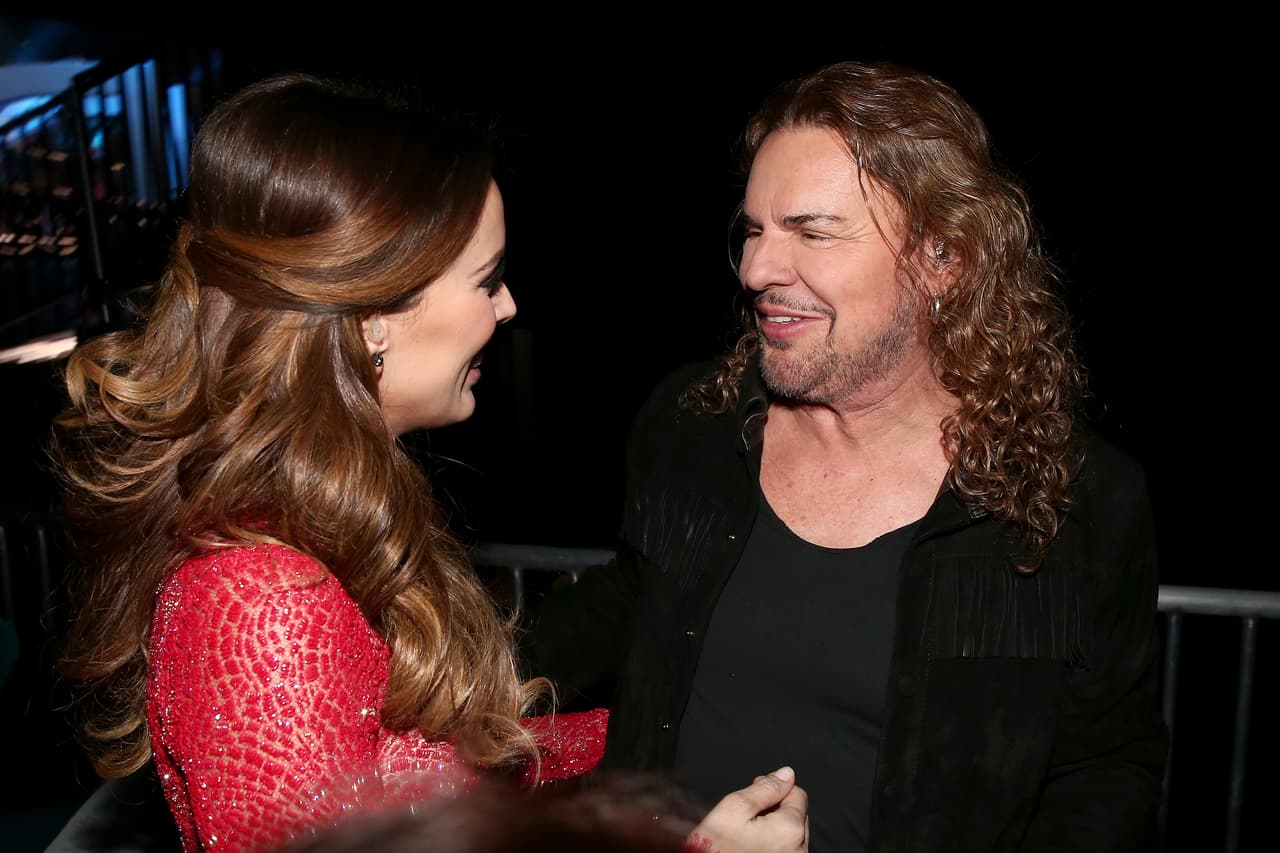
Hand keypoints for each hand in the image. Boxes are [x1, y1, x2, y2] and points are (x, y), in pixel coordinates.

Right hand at [685, 766, 807, 851]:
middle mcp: (798, 849)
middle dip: (773, 809)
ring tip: (745, 834)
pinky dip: (770, 844)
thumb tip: (784, 774)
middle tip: (745, 815)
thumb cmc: (714, 850)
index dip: (773, 788)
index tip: (754, 794)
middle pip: (795, 814)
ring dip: (772, 828)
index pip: (797, 793)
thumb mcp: (734, 808)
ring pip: (789, 834)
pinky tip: (748, 847)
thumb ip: (764, 787)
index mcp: (790, 829)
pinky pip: (784, 850)